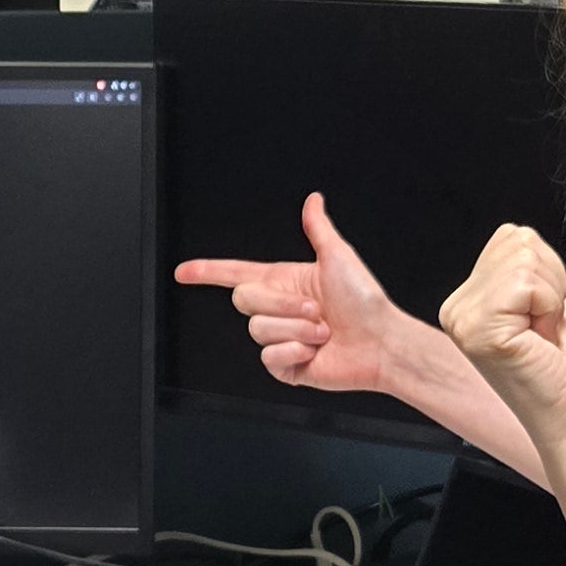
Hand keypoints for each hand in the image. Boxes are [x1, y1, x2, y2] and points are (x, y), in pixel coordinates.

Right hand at [174, 193, 423, 397]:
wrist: (381, 343)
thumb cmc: (365, 302)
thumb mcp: (339, 257)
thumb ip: (318, 228)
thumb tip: (313, 200)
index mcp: (285, 282)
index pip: (236, 274)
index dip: (208, 272)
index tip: (184, 272)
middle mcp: (279, 310)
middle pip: (245, 300)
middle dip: (282, 304)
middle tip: (315, 310)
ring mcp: (281, 338)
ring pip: (258, 330)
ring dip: (296, 330)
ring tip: (322, 331)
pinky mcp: (286, 365)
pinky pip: (269, 357)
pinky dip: (294, 352)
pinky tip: (314, 351)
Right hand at [435, 223, 565, 480]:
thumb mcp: (543, 306)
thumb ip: (523, 273)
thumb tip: (519, 238)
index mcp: (467, 303)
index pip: (513, 237)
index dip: (548, 274)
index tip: (545, 322)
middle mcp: (456, 310)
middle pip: (518, 241)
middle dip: (551, 282)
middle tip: (547, 332)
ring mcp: (463, 321)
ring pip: (524, 255)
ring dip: (551, 296)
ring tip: (545, 337)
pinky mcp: (480, 332)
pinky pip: (527, 281)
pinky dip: (550, 307)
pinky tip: (543, 341)